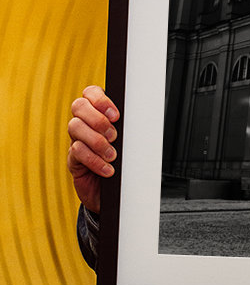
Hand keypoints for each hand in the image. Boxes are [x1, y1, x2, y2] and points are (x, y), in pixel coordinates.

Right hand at [67, 86, 119, 212]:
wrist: (116, 192)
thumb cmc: (125, 162)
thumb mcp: (129, 141)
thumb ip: (129, 127)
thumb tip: (140, 116)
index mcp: (99, 113)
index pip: (91, 93)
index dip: (100, 100)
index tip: (116, 115)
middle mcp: (85, 123)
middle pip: (79, 106)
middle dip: (98, 119)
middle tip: (114, 135)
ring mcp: (76, 140)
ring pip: (75, 127)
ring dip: (97, 141)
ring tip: (112, 155)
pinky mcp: (73, 159)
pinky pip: (77, 152)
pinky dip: (94, 160)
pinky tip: (107, 169)